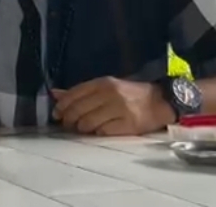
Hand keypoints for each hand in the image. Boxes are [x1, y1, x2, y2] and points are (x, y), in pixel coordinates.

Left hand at [52, 76, 174, 135]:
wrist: (161, 102)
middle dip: (69, 119)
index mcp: (103, 83)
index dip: (62, 105)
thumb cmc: (129, 95)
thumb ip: (80, 92)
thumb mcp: (105, 87)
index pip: (74, 94)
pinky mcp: (128, 124)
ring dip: (81, 128)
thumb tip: (55, 94)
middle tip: (68, 124)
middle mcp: (110, 94)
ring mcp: (120, 109)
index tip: (57, 114)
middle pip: (78, 110)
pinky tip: (99, 131)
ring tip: (83, 129)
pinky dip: (97, 133)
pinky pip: (103, 132)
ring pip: (88, 122)